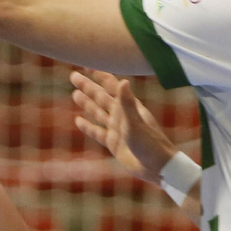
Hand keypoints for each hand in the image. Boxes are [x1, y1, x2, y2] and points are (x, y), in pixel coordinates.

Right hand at [69, 69, 178, 186]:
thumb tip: (123, 81)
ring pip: (98, 113)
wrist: (157, 167)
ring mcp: (117, 129)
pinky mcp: (113, 143)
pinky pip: (97, 132)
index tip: (89, 63)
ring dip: (86, 103)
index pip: (112, 86)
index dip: (100, 75)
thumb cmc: (151, 144)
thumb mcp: (136, 123)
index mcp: (129, 107)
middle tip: (73, 75)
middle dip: (88, 86)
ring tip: (74, 93)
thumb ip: (128, 103)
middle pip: (101, 97)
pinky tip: (78, 121)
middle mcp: (122, 115)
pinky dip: (88, 126)